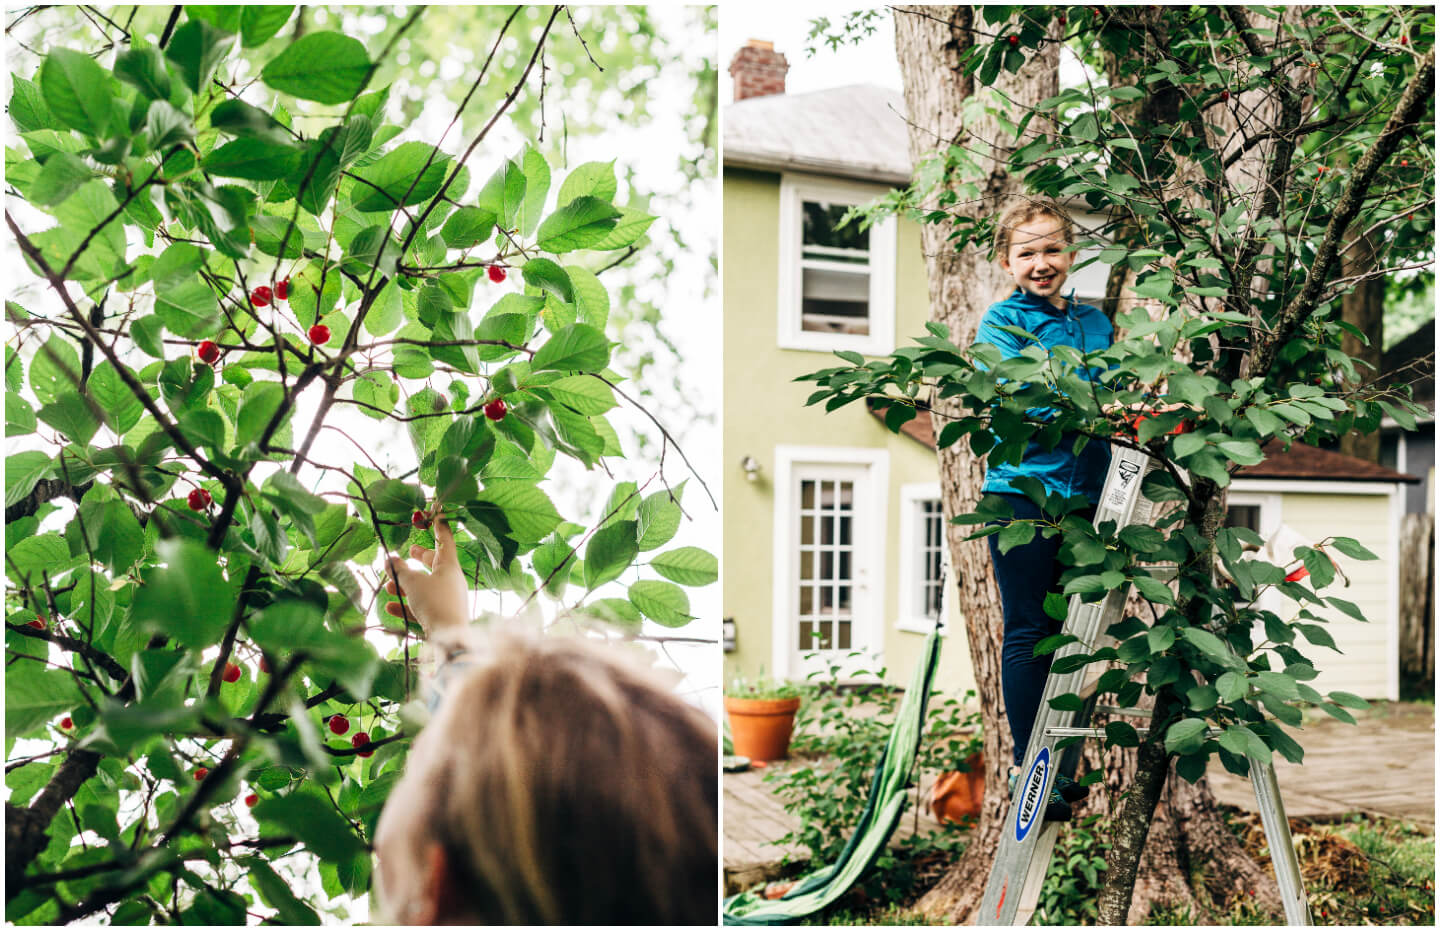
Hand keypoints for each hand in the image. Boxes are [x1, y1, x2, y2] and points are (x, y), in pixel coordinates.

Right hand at [384, 516, 468, 635]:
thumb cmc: (434, 603)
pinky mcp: (441, 617)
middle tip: (409, 553)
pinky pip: (422, 607)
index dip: (438, 528)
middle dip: (420, 559)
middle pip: (435, 565)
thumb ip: (400, 570)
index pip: (445, 541)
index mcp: (449, 567)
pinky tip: (390, 607)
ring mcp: (447, 600)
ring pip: (425, 587)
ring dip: (406, 585)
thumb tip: (390, 559)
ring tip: (389, 586)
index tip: (434, 515)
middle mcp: (451, 582)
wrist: (449, 639)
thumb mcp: (413, 583)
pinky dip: (407, 605)